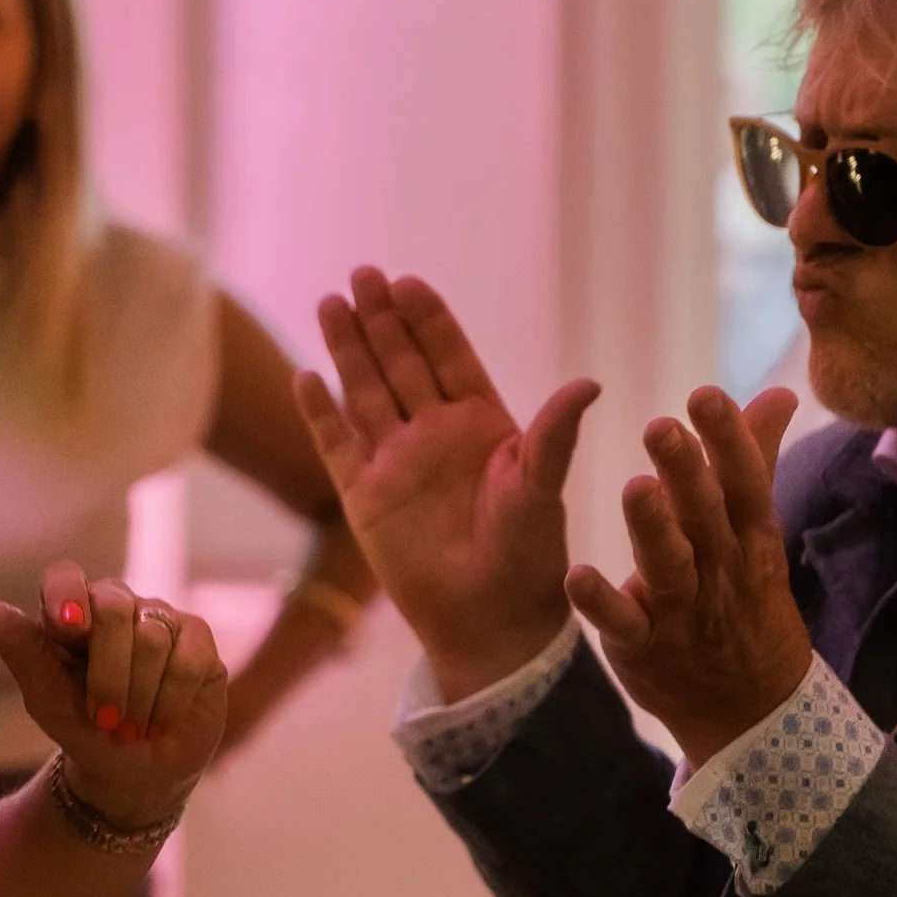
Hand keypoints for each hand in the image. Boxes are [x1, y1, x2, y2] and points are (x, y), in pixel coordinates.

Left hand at [0, 562, 228, 824]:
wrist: (134, 772)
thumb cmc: (83, 729)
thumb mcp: (47, 699)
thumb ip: (22, 653)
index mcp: (70, 613)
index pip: (65, 576)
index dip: (67, 596)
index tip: (69, 632)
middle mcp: (117, 605)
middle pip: (113, 607)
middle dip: (107, 674)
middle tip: (104, 718)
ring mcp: (160, 618)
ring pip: (151, 637)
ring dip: (138, 697)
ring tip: (130, 727)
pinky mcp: (198, 640)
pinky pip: (187, 659)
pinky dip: (170, 701)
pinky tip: (160, 721)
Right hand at [297, 270, 595, 698]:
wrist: (490, 621)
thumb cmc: (528, 557)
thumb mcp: (542, 488)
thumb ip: (555, 435)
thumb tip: (589, 384)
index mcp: (480, 424)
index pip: (449, 357)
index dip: (428, 321)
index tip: (408, 283)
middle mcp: (435, 435)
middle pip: (401, 364)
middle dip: (383, 320)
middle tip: (363, 275)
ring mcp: (396, 462)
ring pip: (366, 392)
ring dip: (349, 350)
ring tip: (331, 303)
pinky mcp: (364, 497)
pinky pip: (337, 444)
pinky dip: (321, 412)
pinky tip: (306, 376)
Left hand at [566, 386, 809, 765]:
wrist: (753, 712)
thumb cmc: (747, 604)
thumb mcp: (758, 534)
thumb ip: (756, 460)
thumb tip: (777, 392)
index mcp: (748, 540)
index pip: (744, 484)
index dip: (729, 441)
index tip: (706, 395)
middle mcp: (719, 572)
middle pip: (705, 518)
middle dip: (687, 473)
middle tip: (661, 426)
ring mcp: (681, 612)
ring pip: (669, 566)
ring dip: (652, 528)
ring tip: (634, 486)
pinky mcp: (642, 645)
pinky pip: (621, 623)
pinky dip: (600, 602)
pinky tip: (576, 576)